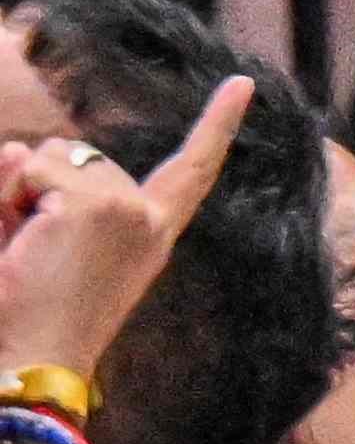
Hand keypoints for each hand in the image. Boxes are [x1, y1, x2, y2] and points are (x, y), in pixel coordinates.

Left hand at [0, 74, 252, 396]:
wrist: (32, 359)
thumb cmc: (31, 315)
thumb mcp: (46, 243)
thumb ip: (40, 189)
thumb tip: (21, 148)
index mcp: (151, 236)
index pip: (191, 171)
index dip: (217, 125)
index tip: (242, 84)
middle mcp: (148, 219)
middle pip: (79, 155)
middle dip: (37, 186)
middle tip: (28, 247)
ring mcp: (126, 209)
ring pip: (50, 155)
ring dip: (18, 192)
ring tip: (21, 246)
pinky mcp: (95, 205)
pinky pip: (31, 168)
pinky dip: (10, 197)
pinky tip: (22, 241)